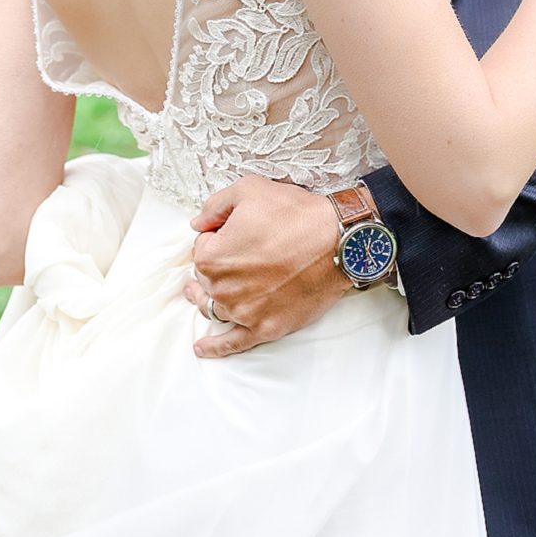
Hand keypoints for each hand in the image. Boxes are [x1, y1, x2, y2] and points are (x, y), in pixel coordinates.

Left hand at [183, 175, 352, 359]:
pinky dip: (216, 347)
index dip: (215, 236)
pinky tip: (202, 347)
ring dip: (207, 299)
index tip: (232, 231)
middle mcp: (223, 289)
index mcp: (214, 256)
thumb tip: (198, 224)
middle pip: (206, 279)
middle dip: (213, 265)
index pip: (200, 248)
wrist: (337, 242)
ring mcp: (244, 312)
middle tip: (227, 254)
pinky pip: (233, 343)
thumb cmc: (295, 214)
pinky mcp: (266, 327)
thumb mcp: (249, 189)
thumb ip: (214, 206)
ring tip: (199, 294)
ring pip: (215, 307)